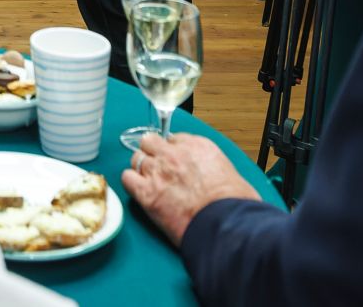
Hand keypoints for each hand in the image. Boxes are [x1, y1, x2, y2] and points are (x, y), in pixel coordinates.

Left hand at [122, 133, 261, 245]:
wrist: (226, 223)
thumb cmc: (235, 204)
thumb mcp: (232, 174)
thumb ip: (215, 168)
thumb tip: (216, 178)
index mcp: (198, 146)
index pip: (174, 138)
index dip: (172, 150)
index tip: (174, 160)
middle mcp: (174, 154)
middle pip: (150, 142)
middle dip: (152, 153)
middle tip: (158, 168)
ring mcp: (158, 171)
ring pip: (136, 158)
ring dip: (141, 168)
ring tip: (149, 182)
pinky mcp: (146, 192)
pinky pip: (127, 178)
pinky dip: (131, 183)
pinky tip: (139, 191)